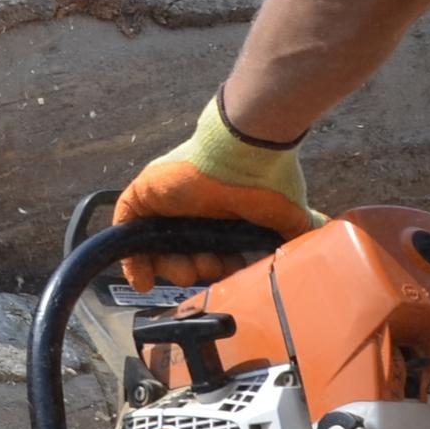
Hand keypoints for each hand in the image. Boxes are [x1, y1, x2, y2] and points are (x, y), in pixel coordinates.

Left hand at [108, 99, 315, 286]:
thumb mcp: (285, 216)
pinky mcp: (145, 192)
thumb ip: (290, 239)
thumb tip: (301, 260)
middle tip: (203, 272)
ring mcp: (167, 202)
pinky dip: (131, 257)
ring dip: (168, 267)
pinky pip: (128, 226)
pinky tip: (141, 279)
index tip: (224, 277)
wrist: (248, 149)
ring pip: (155, 247)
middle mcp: (192, 210)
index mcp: (220, 215)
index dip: (212, 269)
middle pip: (180, 254)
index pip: (207, 253)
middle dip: (191, 271)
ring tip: (185, 271)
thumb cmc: (268, 179)